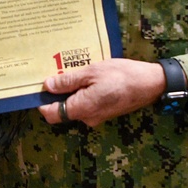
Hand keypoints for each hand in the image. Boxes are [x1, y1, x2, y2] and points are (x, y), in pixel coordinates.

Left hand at [37, 59, 166, 127]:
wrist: (150, 83)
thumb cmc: (121, 75)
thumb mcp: (91, 72)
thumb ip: (68, 81)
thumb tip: (47, 86)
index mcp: (82, 109)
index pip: (52, 114)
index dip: (41, 101)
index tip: (36, 86)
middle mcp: (88, 117)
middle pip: (62, 110)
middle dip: (55, 93)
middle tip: (53, 72)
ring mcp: (97, 116)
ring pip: (74, 105)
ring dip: (70, 90)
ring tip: (70, 70)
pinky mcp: (105, 111)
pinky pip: (86, 103)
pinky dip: (81, 92)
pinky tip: (85, 76)